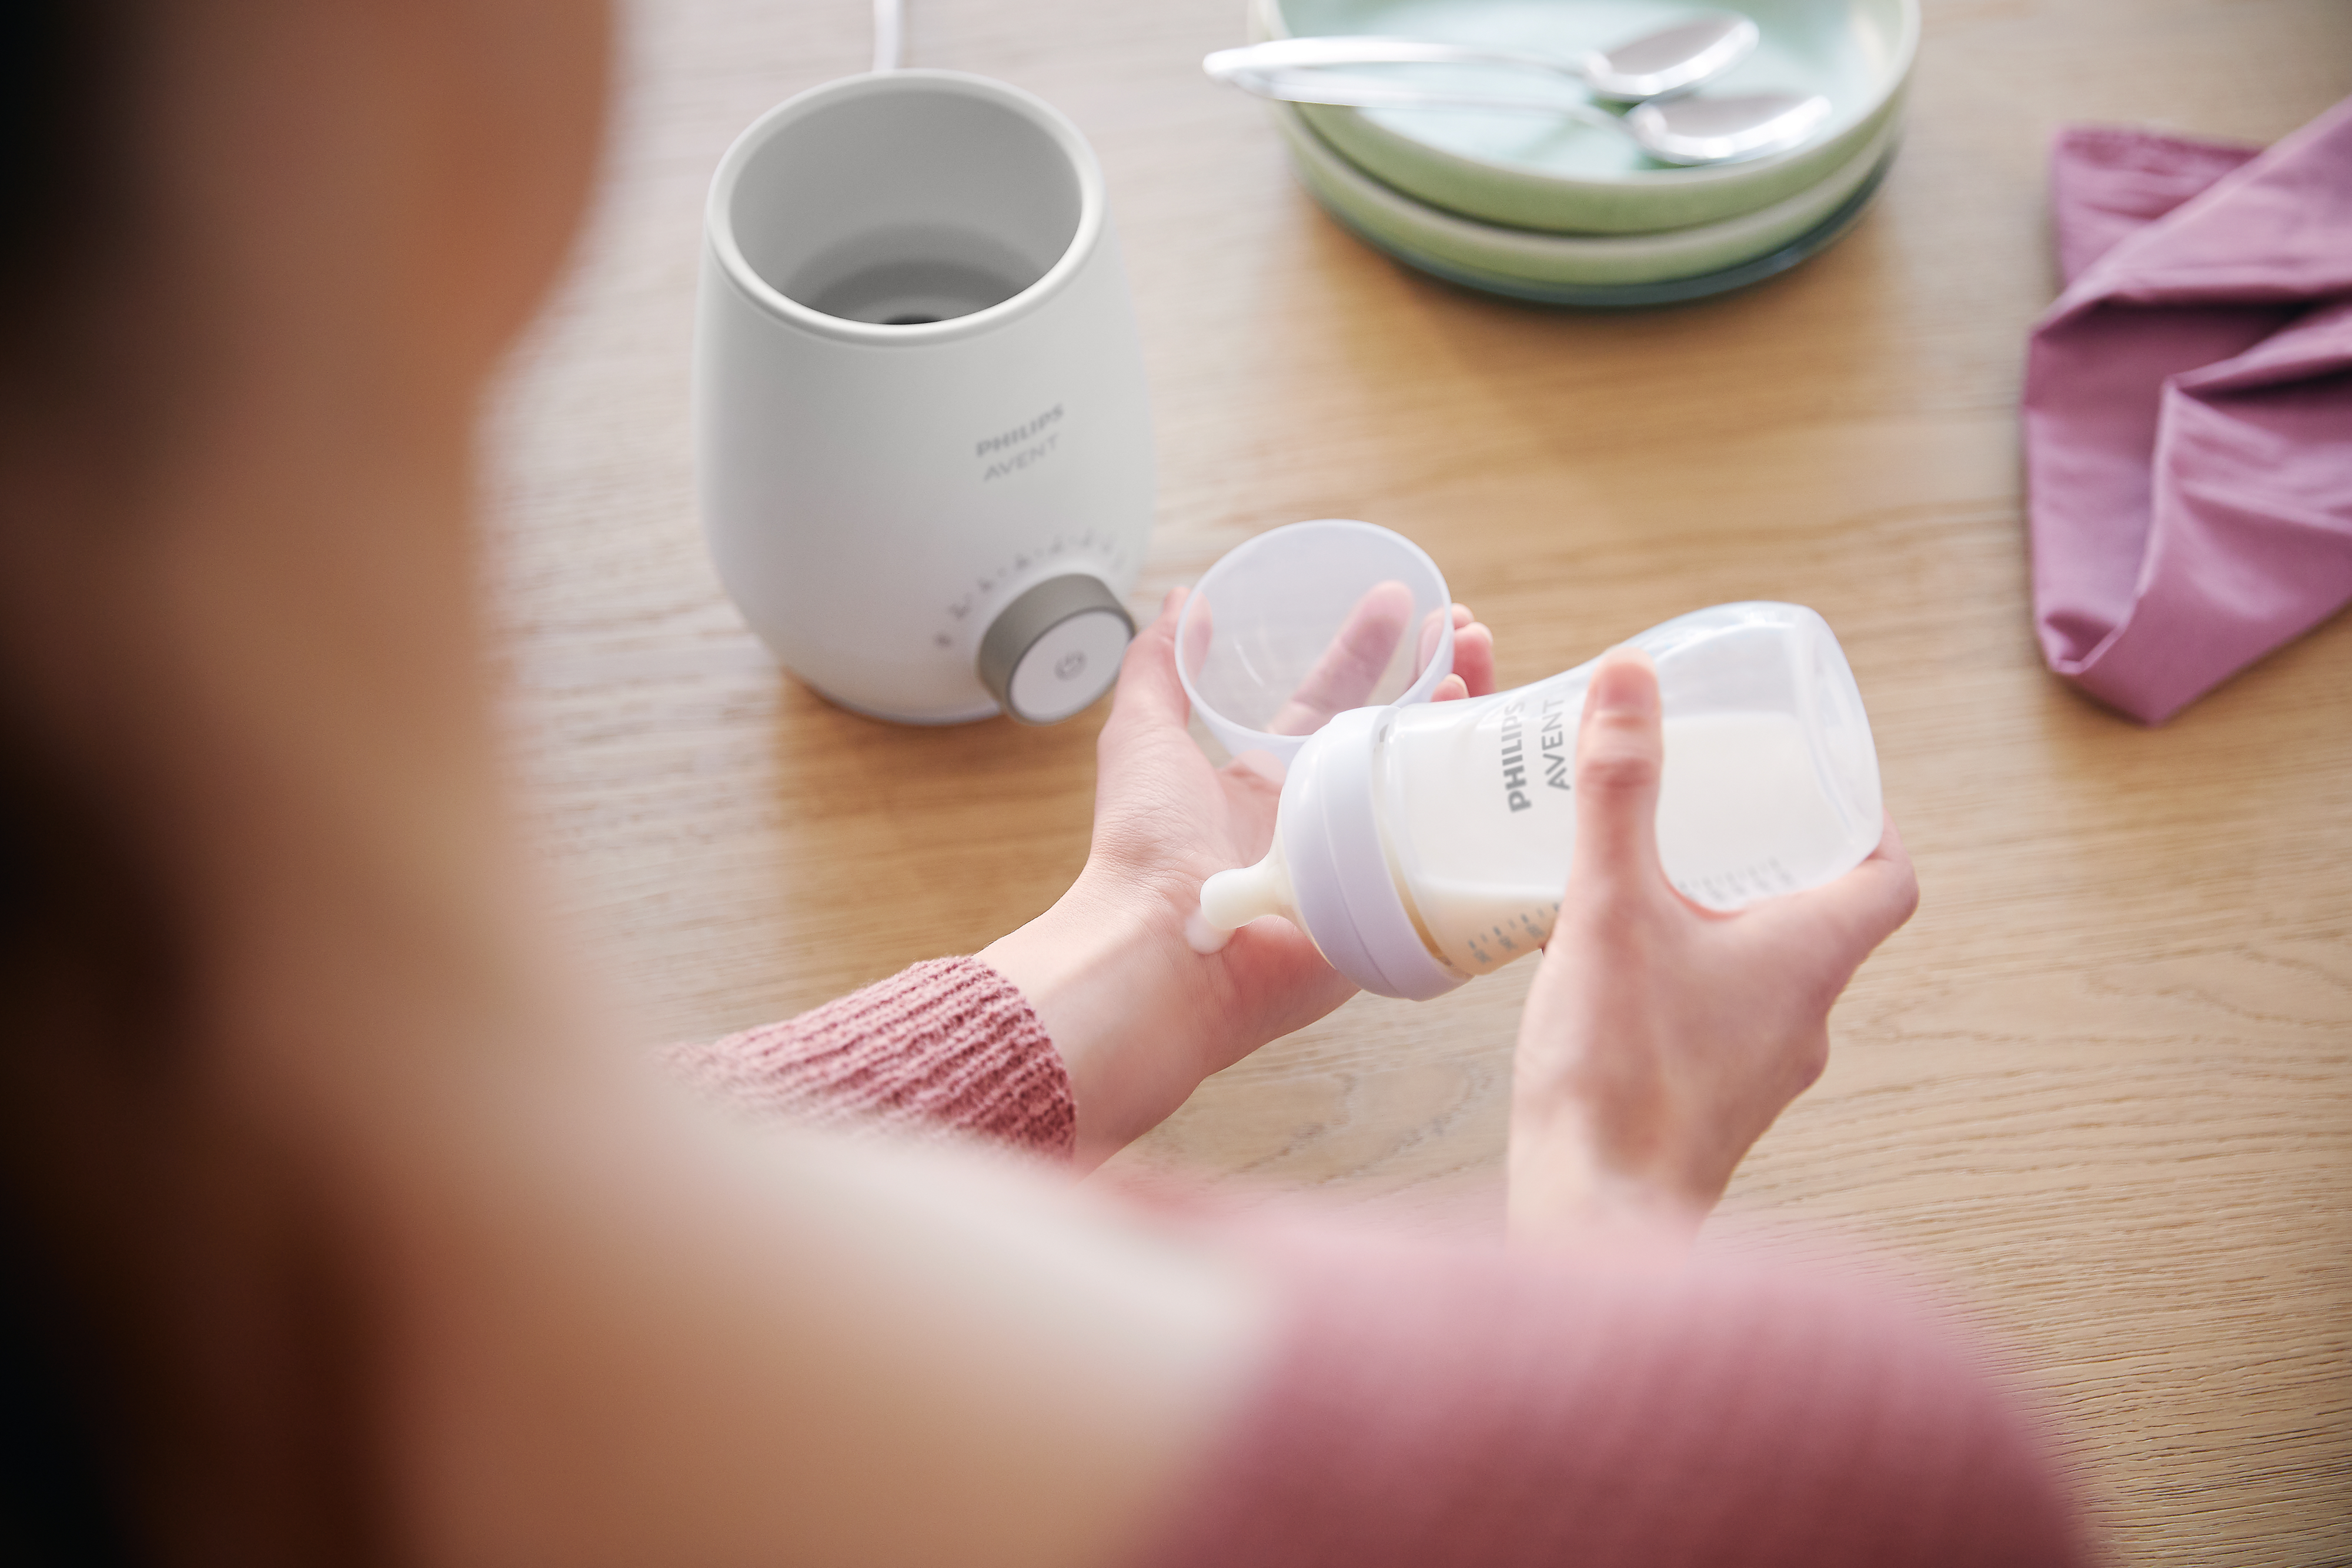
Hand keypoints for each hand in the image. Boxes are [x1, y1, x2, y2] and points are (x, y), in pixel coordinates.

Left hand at [984, 584, 1494, 1168]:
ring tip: (1481, 653)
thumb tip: (1182, 601)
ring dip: (1461, 711)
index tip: (1400, 601)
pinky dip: (1470, 792)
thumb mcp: (1141, 736)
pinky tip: (1484, 741)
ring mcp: (1363, 859)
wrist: (1168, 952)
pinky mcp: (1391, 902)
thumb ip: (1158, 666)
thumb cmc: (1145, 851)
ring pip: (1429, 777)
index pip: (1332, 700)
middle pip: (1395, 731)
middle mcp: (1321, 818)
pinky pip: (1447, 846)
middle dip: (1434, 672)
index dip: (1368, 651)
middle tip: (1465, 625)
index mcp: (1269, 784)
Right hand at [1509, 648, 1918, 1238]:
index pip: (1890, 879)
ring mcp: (1760, 1077)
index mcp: (1810, 961)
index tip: (1822, 784)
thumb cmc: (1617, 1071)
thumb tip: (1631, 678)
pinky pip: (1722, 1028)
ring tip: (1656, 886)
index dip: (1870, 824)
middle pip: (1826, 923)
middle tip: (1719, 815)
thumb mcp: (1611, 907)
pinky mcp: (1709, 1113)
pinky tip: (1618, 975)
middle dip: (1778, 862)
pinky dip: (1692, 987)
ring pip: (1770, 979)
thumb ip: (1621, 792)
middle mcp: (1804, 1023)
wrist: (1590, 1217)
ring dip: (1731, 928)